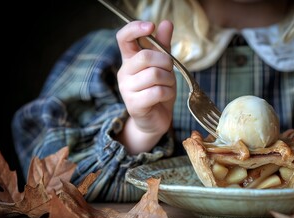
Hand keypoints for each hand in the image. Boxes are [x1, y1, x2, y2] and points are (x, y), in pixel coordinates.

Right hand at [115, 20, 175, 153]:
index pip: (123, 38)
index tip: (150, 26)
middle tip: (169, 70)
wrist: (155, 119)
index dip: (135, 28)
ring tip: (168, 86)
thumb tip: (166, 23)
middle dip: (165, 62)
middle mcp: (124, 72)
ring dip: (169, 80)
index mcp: (129, 59)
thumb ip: (163, 46)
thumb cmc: (158, 90)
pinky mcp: (134, 105)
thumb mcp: (163, 66)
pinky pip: (157, 92)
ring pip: (154, 75)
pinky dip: (168, 92)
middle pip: (145, 57)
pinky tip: (166, 96)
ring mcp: (126, 89)